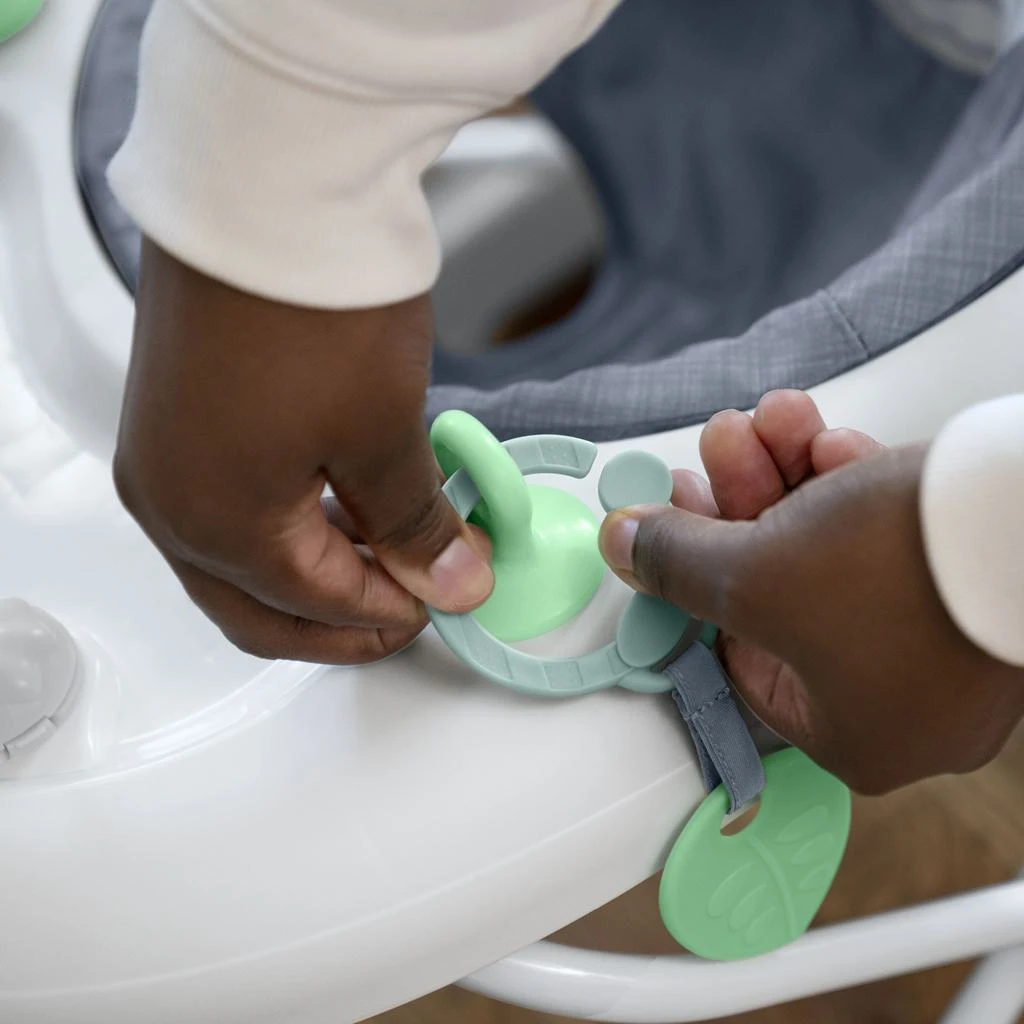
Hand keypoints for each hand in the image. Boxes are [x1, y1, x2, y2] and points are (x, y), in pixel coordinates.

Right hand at [113, 240, 492, 662]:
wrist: (265, 182)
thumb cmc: (313, 307)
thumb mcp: (384, 434)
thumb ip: (415, 526)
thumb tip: (452, 581)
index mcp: (214, 526)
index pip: (313, 606)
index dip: (389, 613)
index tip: (448, 597)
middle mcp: (168, 502)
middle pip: (258, 606)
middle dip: (338, 619)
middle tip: (409, 606)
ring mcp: (161, 456)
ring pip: (238, 561)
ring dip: (311, 572)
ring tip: (386, 556)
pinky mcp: (172, 413)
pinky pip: (226, 504)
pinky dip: (285, 524)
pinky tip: (338, 505)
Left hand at [600, 391, 1023, 793]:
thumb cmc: (901, 573)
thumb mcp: (753, 572)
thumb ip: (678, 563)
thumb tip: (624, 547)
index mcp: (855, 736)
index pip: (744, 659)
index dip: (698, 581)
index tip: (676, 518)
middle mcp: (908, 702)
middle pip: (788, 591)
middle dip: (746, 504)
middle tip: (719, 448)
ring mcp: (948, 644)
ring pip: (840, 551)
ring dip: (793, 477)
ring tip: (770, 420)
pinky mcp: (975, 584)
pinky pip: (894, 536)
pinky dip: (854, 483)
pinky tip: (828, 437)